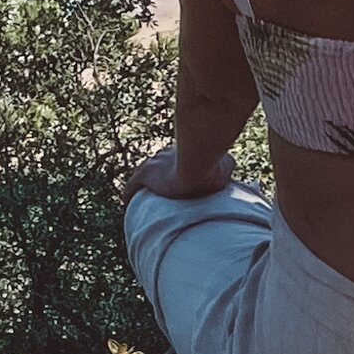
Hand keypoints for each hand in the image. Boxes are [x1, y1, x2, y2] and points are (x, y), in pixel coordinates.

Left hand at [118, 140, 232, 206]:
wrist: (199, 165)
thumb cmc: (214, 164)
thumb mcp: (225, 164)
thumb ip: (225, 164)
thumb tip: (228, 166)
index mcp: (185, 152)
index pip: (177, 160)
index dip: (178, 170)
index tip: (181, 180)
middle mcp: (167, 154)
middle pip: (160, 166)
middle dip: (161, 177)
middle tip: (164, 192)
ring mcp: (155, 163)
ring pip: (146, 175)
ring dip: (146, 186)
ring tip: (145, 200)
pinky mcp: (146, 174)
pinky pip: (133, 186)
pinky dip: (130, 193)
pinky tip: (126, 202)